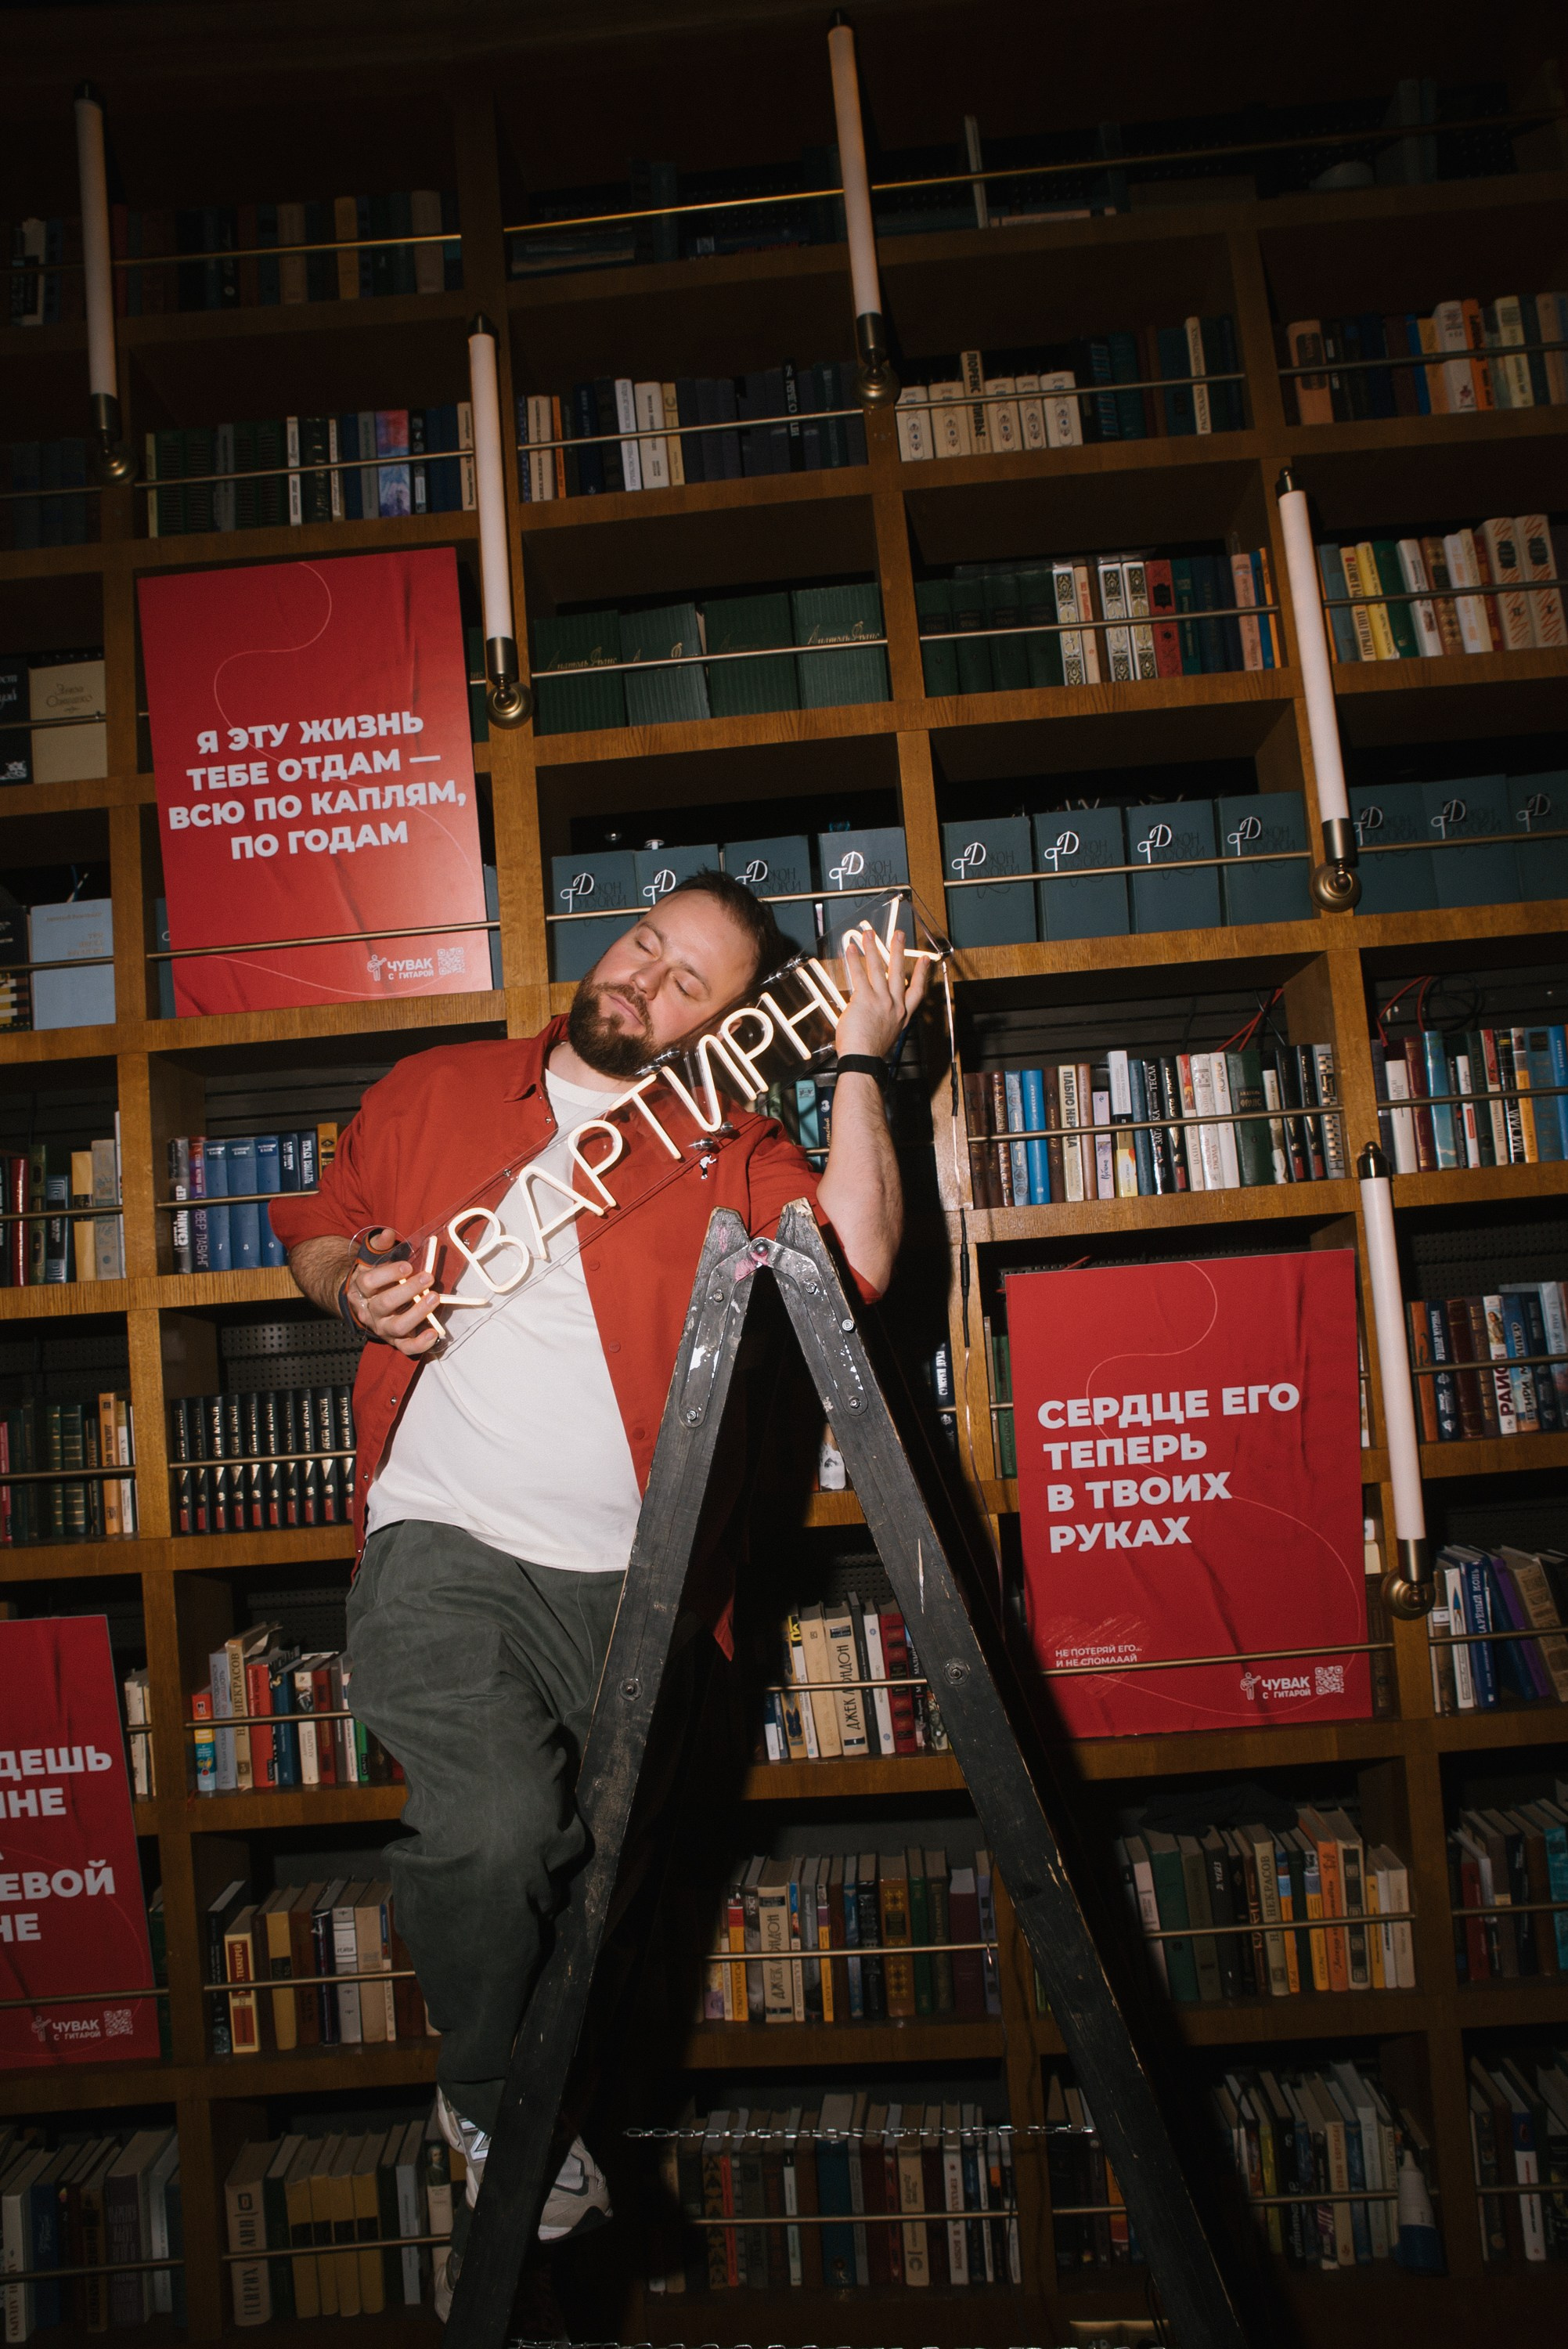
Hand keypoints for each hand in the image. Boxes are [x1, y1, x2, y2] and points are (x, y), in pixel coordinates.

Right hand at [344, 1229, 442, 1356]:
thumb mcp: (371, 1259)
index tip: (408, 1266)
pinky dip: (420, 1344)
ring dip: (417, 1314)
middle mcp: (369, 1311)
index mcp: (361, 1290)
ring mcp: (382, 1328)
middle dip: (408, 1290)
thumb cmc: (374, 1279)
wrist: (363, 1305)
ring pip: (396, 1326)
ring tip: (434, 1298)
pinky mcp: (394, 1340)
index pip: (370, 1282)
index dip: (388, 1274)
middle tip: (428, 1278)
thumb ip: (378, 1245)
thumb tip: (387, 1234)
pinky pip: (405, 1347)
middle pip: (384, 1304)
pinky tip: (434, 1333)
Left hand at [833, 925, 930, 1064]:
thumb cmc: (870, 1053)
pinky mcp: (865, 999)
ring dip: (874, 948)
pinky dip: (854, 961)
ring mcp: (881, 1001)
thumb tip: (873, 1015)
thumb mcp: (886, 1035)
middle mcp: (894, 1005)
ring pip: (878, 968)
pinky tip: (851, 950)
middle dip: (899, 951)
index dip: (921, 973)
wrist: (864, 1060)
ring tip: (870, 934)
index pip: (916, 990)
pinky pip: (859, 975)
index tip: (925, 960)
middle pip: (899, 972)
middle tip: (899, 935)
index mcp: (902, 1016)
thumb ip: (882, 1020)